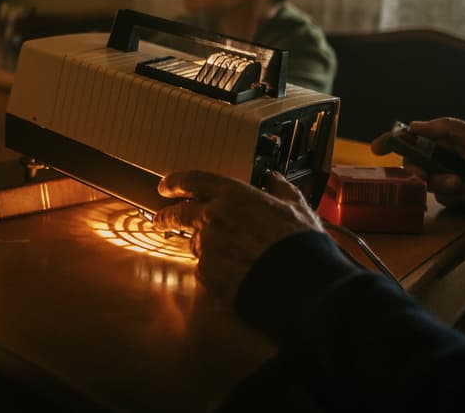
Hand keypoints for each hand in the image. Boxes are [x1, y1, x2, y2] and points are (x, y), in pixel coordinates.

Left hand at [154, 170, 322, 301]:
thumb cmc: (301, 245)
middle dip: (166, 216)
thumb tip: (274, 179)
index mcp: (233, 196)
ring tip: (226, 255)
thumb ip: (280, 189)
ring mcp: (208, 247)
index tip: (166, 187)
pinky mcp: (207, 274)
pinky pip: (204, 269)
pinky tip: (234, 274)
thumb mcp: (296, 207)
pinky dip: (214, 270)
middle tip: (161, 219)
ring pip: (195, 243)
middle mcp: (214, 217)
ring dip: (203, 246)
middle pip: (179, 213)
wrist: (303, 286)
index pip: (193, 181)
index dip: (176, 182)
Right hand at [371, 117, 464, 225]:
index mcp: (448, 141)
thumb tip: (412, 126)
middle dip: (419, 170)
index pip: (414, 139)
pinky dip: (459, 195)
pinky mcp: (458, 200)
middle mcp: (446, 160)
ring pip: (428, 184)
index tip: (377, 149)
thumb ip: (444, 128)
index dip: (394, 142)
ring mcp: (451, 180)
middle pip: (414, 164)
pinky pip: (443, 199)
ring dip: (446, 184)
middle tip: (424, 174)